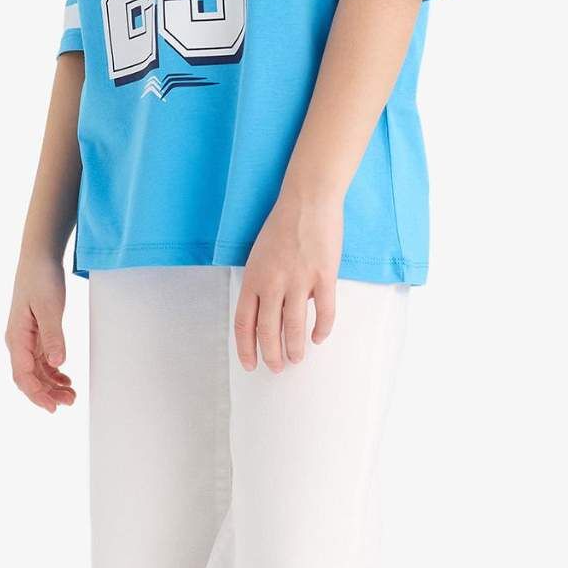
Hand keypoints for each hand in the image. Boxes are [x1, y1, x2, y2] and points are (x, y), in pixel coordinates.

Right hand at [5, 254, 76, 411]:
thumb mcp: (50, 307)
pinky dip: (53, 372)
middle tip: (69, 402)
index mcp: (17, 337)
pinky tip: (66, 379)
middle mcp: (18, 342)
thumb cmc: (41, 279)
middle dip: (46, 394)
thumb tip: (58, 362)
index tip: (52, 407)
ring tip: (71, 395)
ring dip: (51, 385)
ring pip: (36, 372)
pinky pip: (41, 361)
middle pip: (28, 378)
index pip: (23, 375)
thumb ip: (53, 336)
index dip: (37, 394)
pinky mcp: (35, 335)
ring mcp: (26, 339)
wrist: (39, 258)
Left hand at [234, 188, 343, 371]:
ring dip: (294, 348)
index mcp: (253, 278)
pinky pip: (324, 312)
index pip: (244, 323)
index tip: (250, 364)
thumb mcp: (259, 255)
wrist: (307, 200)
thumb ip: (262, 284)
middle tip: (277, 367)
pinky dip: (321, 330)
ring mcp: (299, 280)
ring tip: (296, 359)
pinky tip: (318, 337)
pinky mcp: (323, 276)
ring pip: (293, 327)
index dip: (246, 348)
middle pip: (268, 331)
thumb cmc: (282, 226)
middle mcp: (272, 282)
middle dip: (271, 355)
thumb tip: (270, 313)